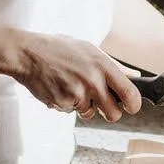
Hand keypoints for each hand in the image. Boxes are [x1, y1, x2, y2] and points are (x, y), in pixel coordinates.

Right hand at [7, 31, 143, 121]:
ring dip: (83, 106)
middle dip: (109, 112)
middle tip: (100, 102)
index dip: (133, 104)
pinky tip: (59, 87)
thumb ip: (114, 66)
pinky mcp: (62, 103)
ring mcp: (77, 93)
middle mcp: (92, 80)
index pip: (129, 93)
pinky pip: (71, 111)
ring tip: (71, 85)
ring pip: (90, 114)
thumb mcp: (90, 50)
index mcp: (103, 65)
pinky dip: (67, 104)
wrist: (28, 53)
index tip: (131, 106)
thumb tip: (135, 76)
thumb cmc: (60, 49)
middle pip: (113, 114)